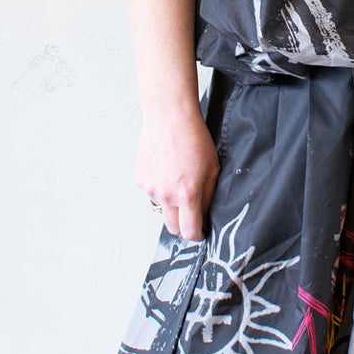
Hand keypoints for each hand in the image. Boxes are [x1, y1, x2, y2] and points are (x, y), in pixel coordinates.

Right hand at [134, 100, 218, 240]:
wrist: (169, 118)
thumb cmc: (193, 139)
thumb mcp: (212, 169)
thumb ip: (208, 196)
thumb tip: (204, 214)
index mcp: (187, 195)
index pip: (190, 231)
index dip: (198, 235)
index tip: (201, 232)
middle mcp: (166, 195)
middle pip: (172, 228)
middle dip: (183, 226)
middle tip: (190, 214)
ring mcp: (150, 188)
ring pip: (162, 208)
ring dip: (171, 202)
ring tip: (178, 179)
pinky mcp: (140, 179)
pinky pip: (151, 192)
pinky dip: (159, 187)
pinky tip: (166, 170)